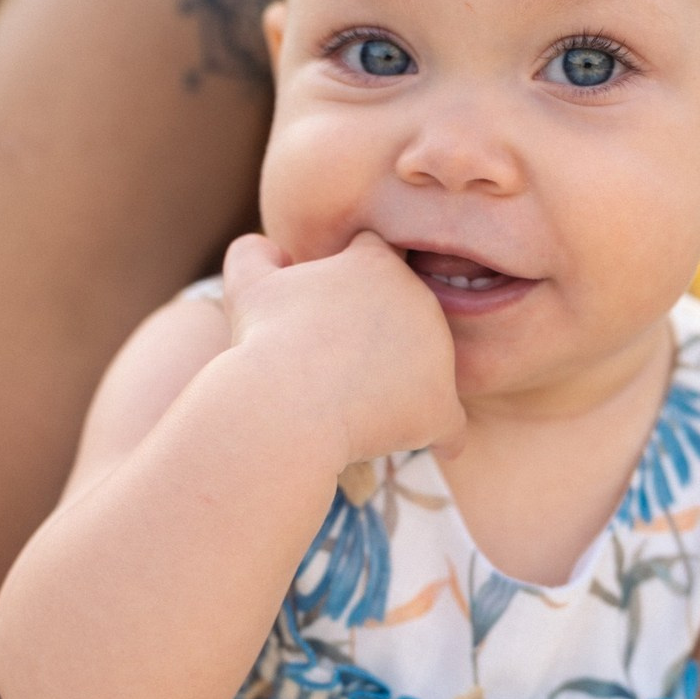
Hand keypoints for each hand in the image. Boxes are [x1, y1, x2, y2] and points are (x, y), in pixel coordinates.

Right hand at [222, 230, 465, 464]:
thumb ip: (253, 254)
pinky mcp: (440, 406)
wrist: (286, 403)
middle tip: (337, 365)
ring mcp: (438, 355)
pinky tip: (436, 449)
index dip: (356, 282)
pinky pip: (452, 426)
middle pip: (407, 316)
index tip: (335, 308)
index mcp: (378, 263)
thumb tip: (272, 249)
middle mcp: (419, 300)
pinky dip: (444, 436)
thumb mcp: (247, 285)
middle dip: (382, 336)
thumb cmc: (265, 341)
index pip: (378, 258)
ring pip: (426, 370)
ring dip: (403, 385)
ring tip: (357, 408)